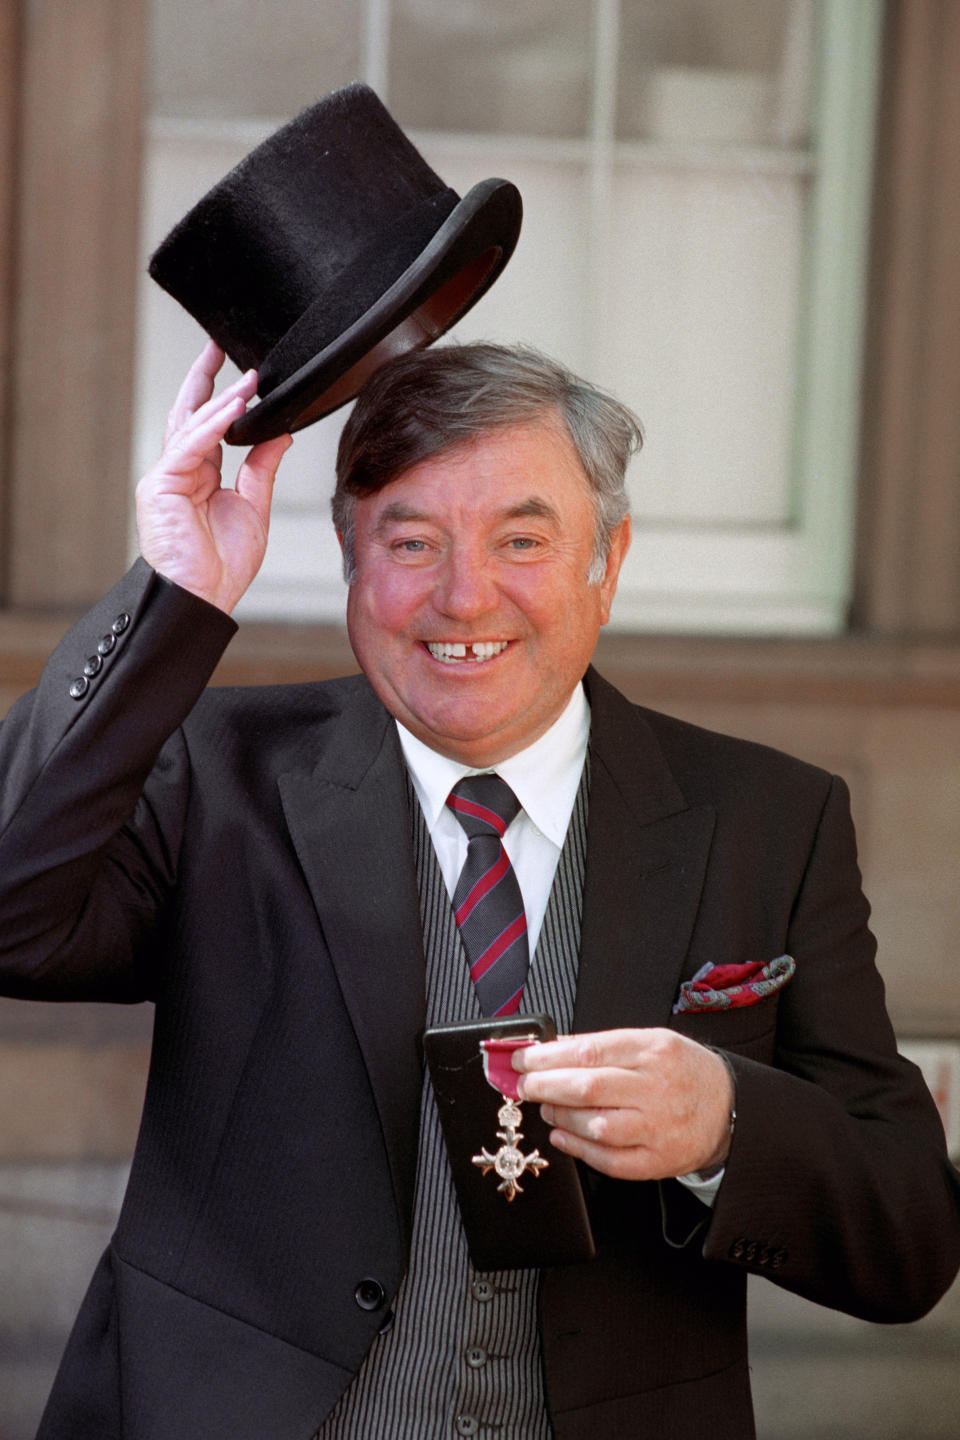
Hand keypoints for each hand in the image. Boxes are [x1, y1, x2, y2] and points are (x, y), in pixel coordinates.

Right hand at [136, 341, 292, 613]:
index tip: (242, 372)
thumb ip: (263, 467)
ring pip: (191, 425)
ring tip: (245, 378)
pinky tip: (232, 409)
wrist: (204, 598)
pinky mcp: (160, 485)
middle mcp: (180, 471)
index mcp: (200, 476)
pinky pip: (189, 447)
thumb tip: (280, 432)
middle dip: (205, 378)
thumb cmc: (222, 565)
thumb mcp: (254, 507)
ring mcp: (166, 477)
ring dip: (219, 399)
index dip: (223, 396)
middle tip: (220, 345)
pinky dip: (211, 426)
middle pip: (190, 413)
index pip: (209, 425)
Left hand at [514, 1028, 733, 1181]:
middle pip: (587, 1087)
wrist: (728, 1107)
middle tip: (524, 1085)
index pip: (588, 1051)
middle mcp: (656, 1088)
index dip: (547, 1057)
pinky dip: (578, 1148)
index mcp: (653, 1051)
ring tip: (546, 1106)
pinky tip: (562, 1134)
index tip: (523, 1058)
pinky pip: (609, 1159)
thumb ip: (603, 1045)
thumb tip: (553, 1048)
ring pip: (595, 1125)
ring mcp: (658, 1127)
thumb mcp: (650, 1041)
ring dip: (560, 1116)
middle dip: (545, 1086)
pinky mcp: (657, 1160)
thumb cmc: (683, 1071)